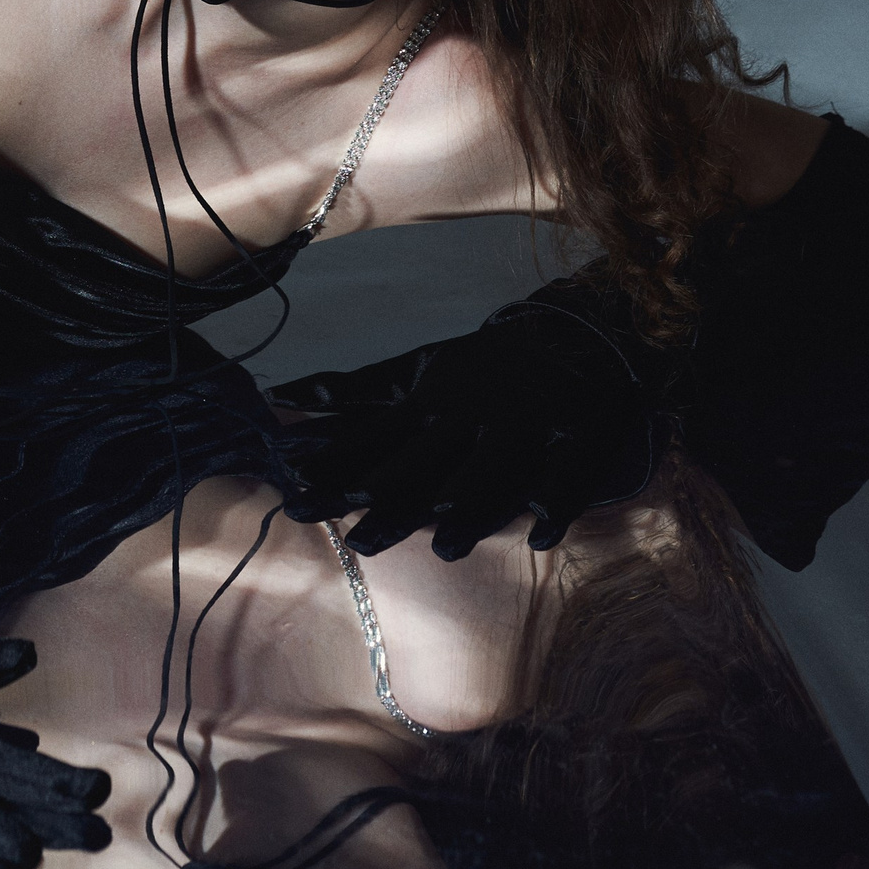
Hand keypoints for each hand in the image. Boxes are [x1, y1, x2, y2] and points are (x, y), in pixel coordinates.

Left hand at [274, 294, 656, 560]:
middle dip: (391, 496)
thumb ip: (365, 397)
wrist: (579, 324)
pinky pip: (568, 471)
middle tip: (357, 540)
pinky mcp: (577, 431)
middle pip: (426, 459)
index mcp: (432, 400)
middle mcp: (470, 411)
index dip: (337, 472)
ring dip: (469, 502)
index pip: (375, 439)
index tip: (295, 501)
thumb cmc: (490, 364)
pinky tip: (542, 536)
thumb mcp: (425, 373)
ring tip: (445, 545)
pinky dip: (558, 502)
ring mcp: (524, 420)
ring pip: (492, 463)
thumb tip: (289, 397)